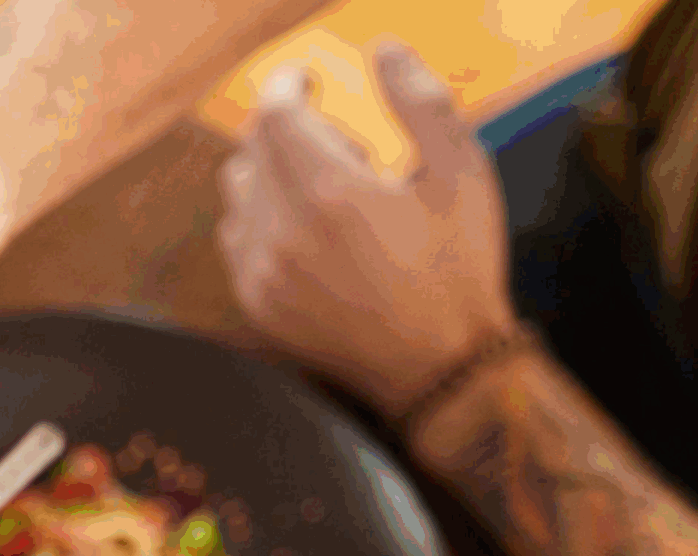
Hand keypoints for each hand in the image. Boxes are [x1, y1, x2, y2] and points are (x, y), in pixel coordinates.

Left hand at [218, 44, 516, 415]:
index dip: (288, 83)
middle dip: (291, 129)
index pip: (275, 114)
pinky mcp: (256, 303)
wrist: (439, 366)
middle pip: (252, 148)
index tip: (308, 75)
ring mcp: (260, 273)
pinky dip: (263, 215)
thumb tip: (384, 49)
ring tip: (336, 193)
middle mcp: (280, 234)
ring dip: (275, 171)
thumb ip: (419, 100)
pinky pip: (236, 236)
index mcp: (329, 194)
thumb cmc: (458, 267)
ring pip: (238, 190)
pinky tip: (314, 231)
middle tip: (349, 149)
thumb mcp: (461, 171)